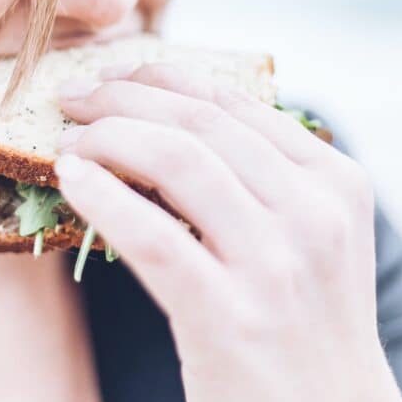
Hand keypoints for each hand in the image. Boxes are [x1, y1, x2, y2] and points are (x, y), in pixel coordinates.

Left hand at [54, 63, 401, 401]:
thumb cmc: (303, 326)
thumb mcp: (308, 239)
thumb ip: (261, 178)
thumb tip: (167, 121)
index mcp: (334, 181)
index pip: (234, 101)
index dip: (162, 77)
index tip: (114, 75)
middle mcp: (314, 212)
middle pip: (200, 122)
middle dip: (124, 97)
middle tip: (73, 98)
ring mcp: (276, 264)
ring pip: (178, 160)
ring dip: (107, 137)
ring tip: (67, 141)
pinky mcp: (230, 316)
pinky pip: (153, 236)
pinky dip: (102, 197)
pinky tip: (71, 180)